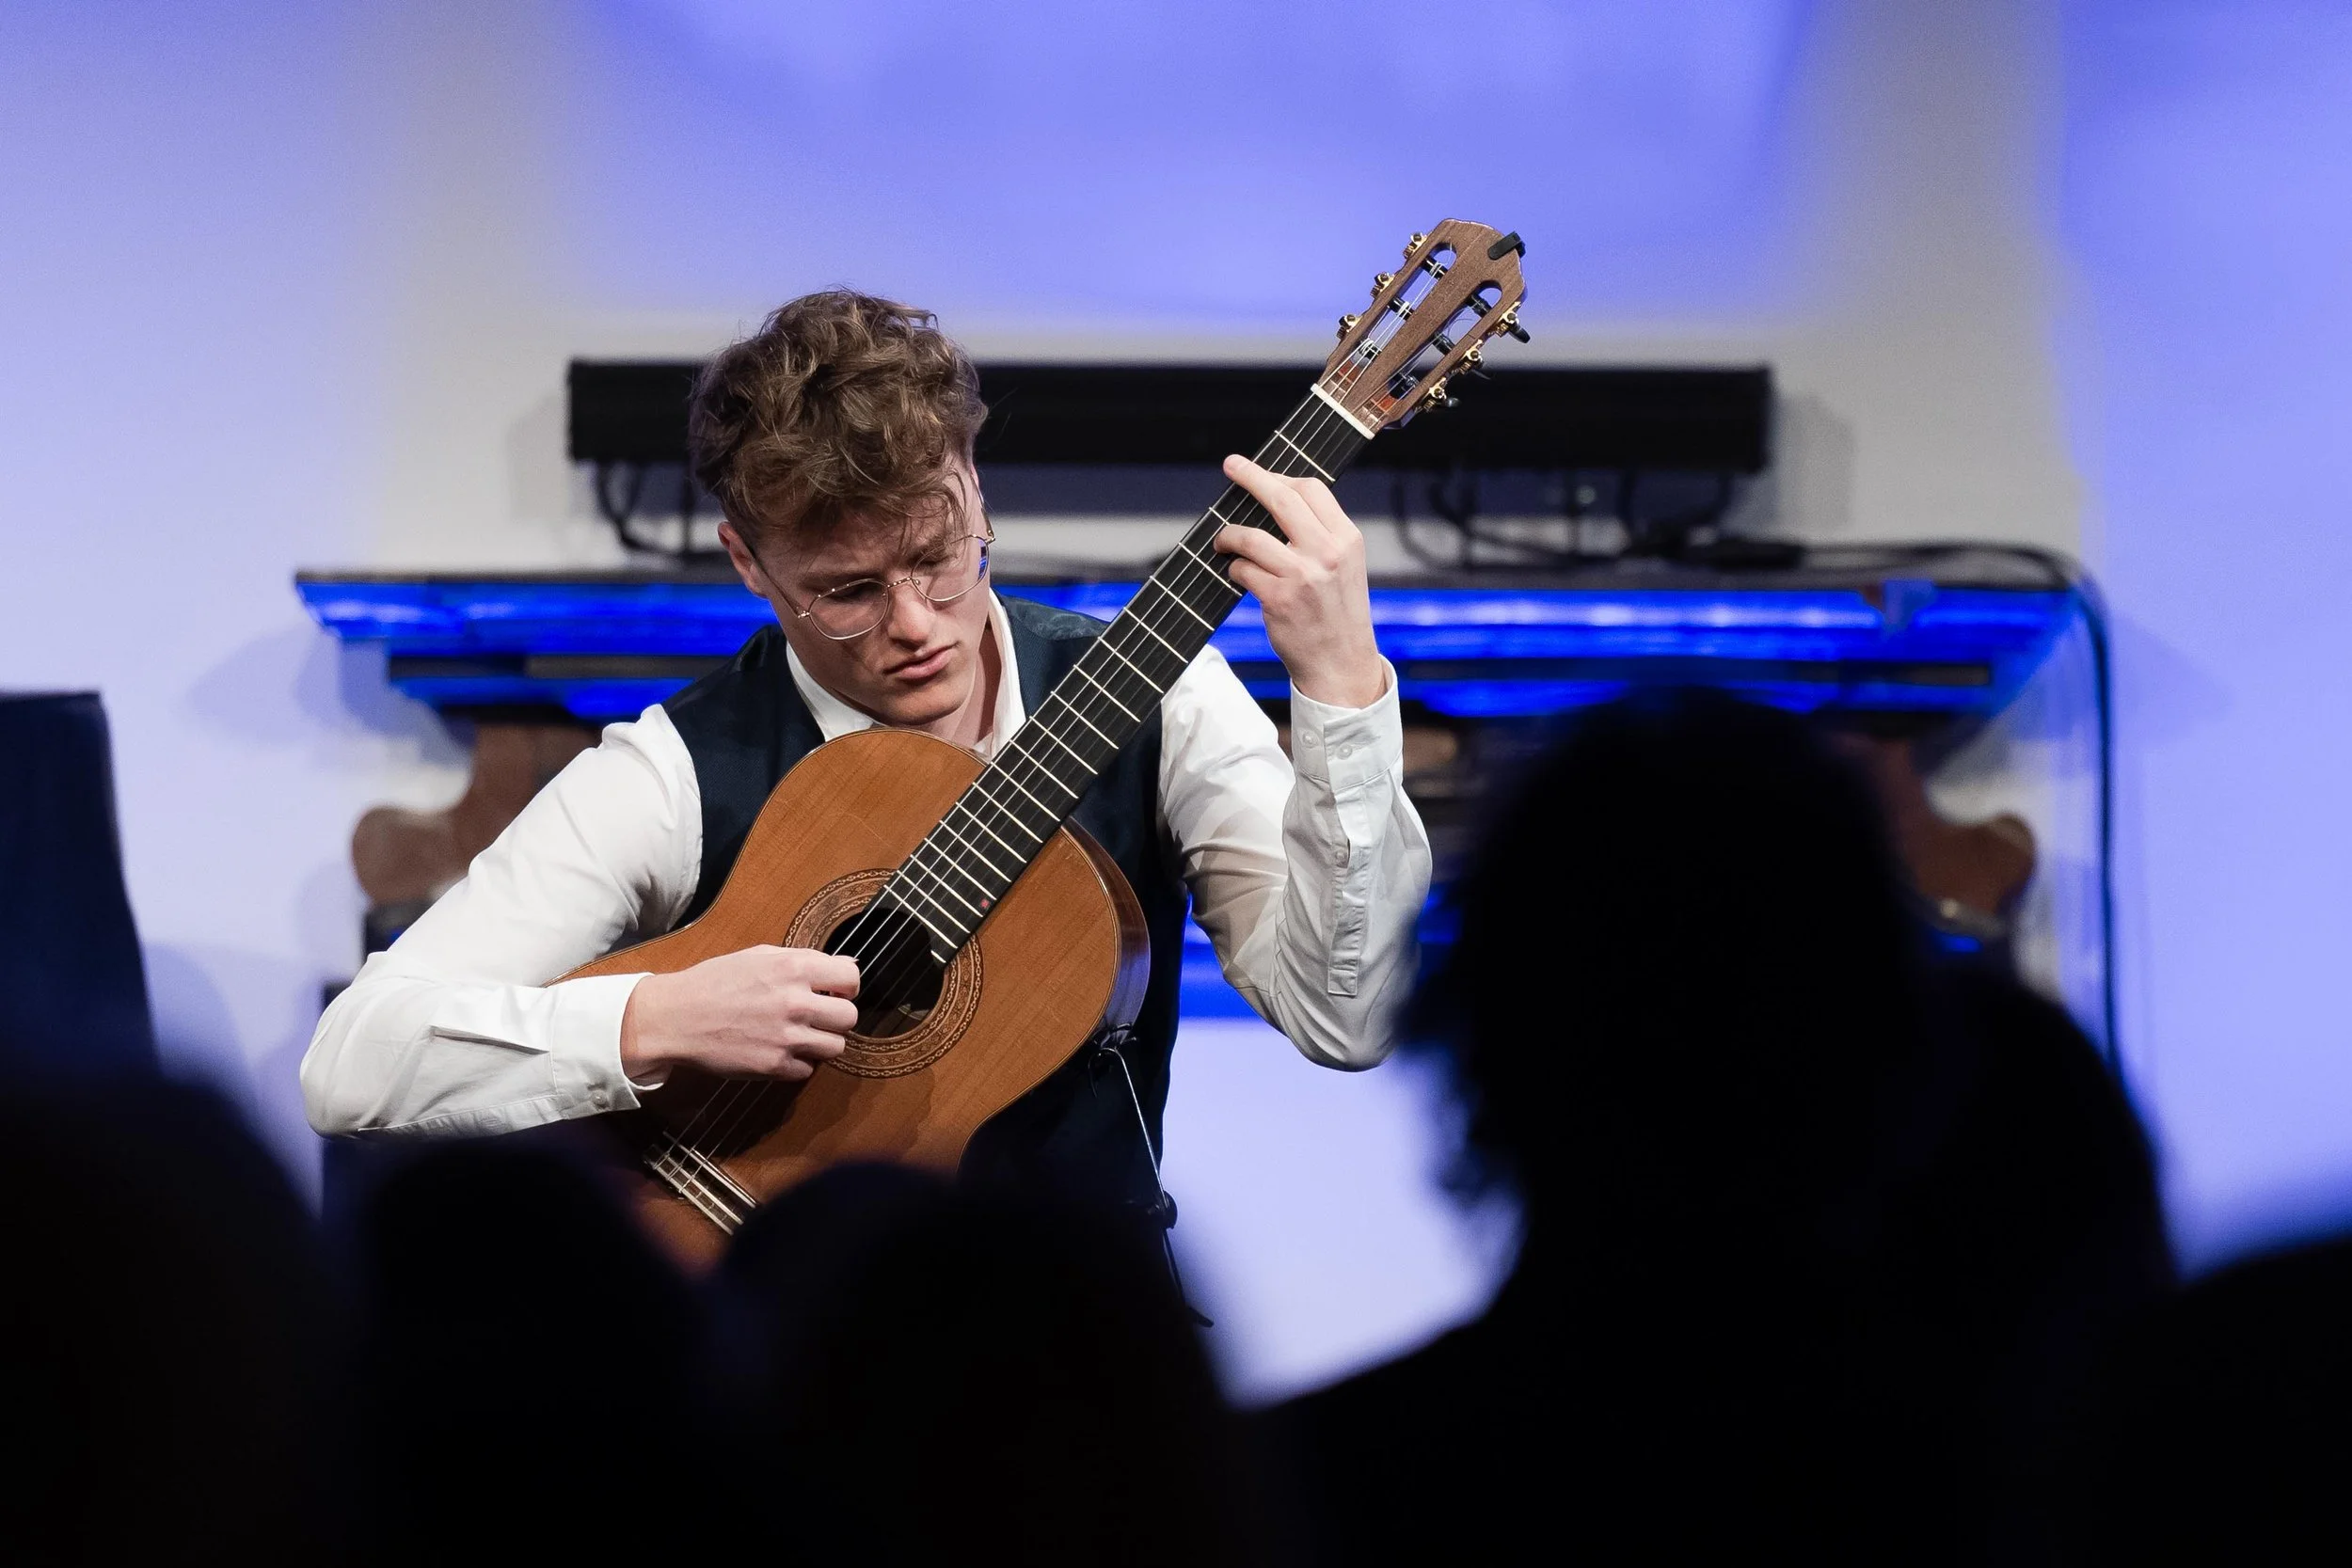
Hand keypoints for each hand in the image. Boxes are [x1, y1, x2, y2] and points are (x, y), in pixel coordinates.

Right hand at [618, 945, 859, 1084]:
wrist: (676, 1017)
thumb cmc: (716, 981)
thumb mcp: (759, 956)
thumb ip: (804, 959)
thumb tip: (846, 966)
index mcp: (794, 968)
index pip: (852, 978)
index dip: (846, 986)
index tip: (834, 992)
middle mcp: (796, 1002)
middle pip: (850, 1017)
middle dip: (837, 1017)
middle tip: (818, 1017)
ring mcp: (787, 1037)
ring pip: (836, 1047)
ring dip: (822, 1042)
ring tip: (800, 1036)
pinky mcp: (774, 1066)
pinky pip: (808, 1069)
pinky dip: (798, 1063)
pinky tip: (780, 1051)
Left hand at [1214, 455, 1387, 708]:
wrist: (1341, 663)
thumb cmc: (1337, 613)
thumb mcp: (1345, 566)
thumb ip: (1320, 535)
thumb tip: (1276, 502)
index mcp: (1346, 539)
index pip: (1311, 489)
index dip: (1280, 476)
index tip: (1260, 471)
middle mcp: (1327, 553)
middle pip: (1281, 498)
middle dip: (1250, 477)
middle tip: (1231, 466)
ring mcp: (1302, 575)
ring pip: (1250, 536)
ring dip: (1229, 535)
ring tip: (1223, 542)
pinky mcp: (1278, 598)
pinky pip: (1242, 569)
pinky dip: (1234, 569)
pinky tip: (1237, 575)